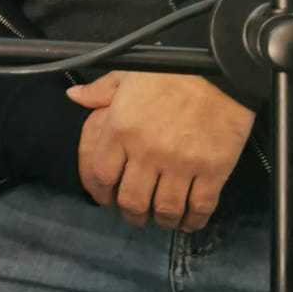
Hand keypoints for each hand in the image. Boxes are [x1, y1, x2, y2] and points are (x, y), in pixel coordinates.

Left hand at [67, 72, 254, 230]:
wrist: (218, 70)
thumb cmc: (169, 70)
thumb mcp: (126, 74)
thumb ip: (99, 91)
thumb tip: (74, 95)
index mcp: (120, 129)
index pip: (102, 174)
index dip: (102, 193)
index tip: (106, 199)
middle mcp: (146, 151)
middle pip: (132, 199)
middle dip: (132, 214)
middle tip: (136, 215)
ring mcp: (180, 164)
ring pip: (165, 208)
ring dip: (163, 221)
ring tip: (163, 221)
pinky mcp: (212, 170)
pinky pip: (200, 206)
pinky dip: (194, 220)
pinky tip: (190, 222)